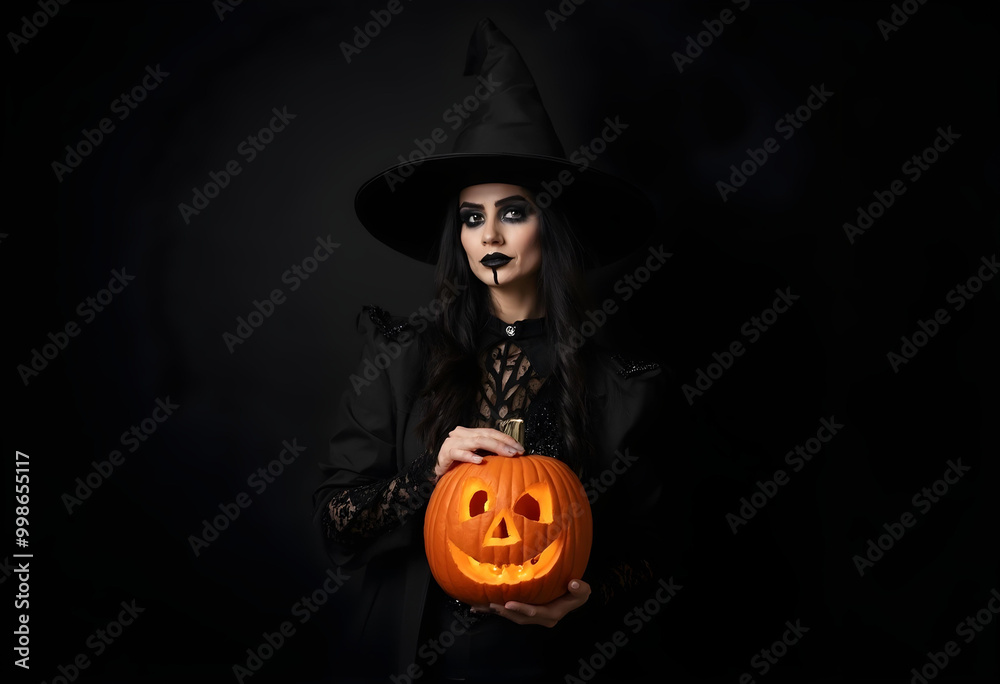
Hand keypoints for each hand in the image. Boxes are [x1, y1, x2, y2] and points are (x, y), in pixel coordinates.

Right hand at [434, 426, 523, 478]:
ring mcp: (452, 442)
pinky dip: (469, 456)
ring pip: (476, 441)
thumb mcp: (477, 456)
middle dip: (504, 443)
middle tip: (517, 452)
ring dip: (494, 447)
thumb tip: (513, 455)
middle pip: (486, 435)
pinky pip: (458, 453)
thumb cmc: (460, 465)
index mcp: (470, 433)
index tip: (521, 448)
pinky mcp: (445, 453)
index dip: (507, 439)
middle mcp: (462, 434)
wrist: (440, 472)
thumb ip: (490, 453)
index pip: (492, 432)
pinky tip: (479, 461)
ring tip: (507, 454)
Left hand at [472, 579, 590, 627]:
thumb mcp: (583, 592)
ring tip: (479, 607)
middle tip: (489, 605)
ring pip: (511, 616)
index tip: (509, 603)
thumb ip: (580, 590)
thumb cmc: (576, 593)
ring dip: (496, 612)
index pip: (535, 613)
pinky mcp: (525, 613)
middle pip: (518, 617)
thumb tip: (573, 584)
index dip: (522, 609)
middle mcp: (539, 619)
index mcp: (551, 615)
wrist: (572, 597)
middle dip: (503, 612)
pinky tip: (479, 608)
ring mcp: (531, 617)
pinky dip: (494, 610)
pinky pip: (508, 613)